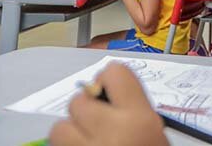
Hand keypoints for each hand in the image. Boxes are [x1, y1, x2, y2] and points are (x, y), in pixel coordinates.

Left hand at [49, 63, 164, 145]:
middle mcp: (111, 132)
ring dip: (70, 132)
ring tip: (85, 140)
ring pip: (59, 126)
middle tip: (99, 123)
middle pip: (80, 99)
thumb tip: (115, 97)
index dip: (109, 79)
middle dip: (87, 109)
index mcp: (139, 120)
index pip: (113, 72)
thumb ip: (137, 112)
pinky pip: (55, 144)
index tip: (110, 88)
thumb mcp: (156, 134)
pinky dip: (65, 145)